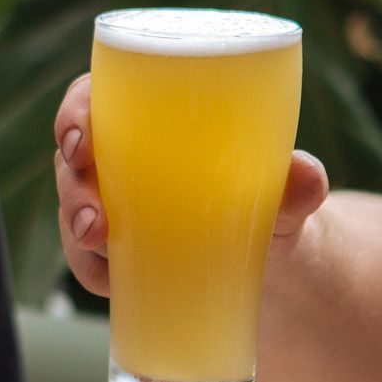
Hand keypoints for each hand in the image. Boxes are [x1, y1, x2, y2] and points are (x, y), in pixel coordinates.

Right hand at [54, 73, 330, 298]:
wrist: (275, 261)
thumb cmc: (272, 203)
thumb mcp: (286, 195)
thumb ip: (298, 185)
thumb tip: (308, 176)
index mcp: (154, 115)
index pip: (94, 97)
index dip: (73, 114)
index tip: (80, 143)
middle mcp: (125, 153)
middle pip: (74, 158)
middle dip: (73, 188)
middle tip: (95, 221)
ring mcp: (116, 202)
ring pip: (73, 207)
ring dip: (74, 229)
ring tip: (101, 248)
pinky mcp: (119, 246)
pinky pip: (88, 257)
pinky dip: (93, 270)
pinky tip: (110, 284)